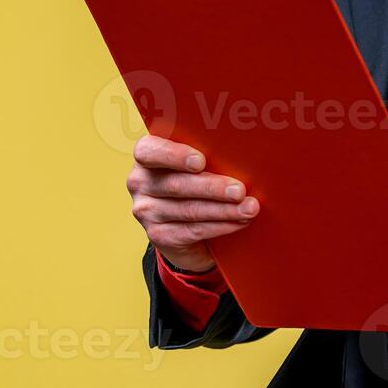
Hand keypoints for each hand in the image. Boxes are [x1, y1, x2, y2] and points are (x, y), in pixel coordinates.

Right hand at [127, 134, 259, 272]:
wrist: (180, 225)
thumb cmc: (192, 180)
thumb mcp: (192, 164)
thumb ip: (204, 154)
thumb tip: (239, 153)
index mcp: (145, 155)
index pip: (149, 151)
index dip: (174, 155)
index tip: (201, 161)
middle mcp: (139, 182)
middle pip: (176, 184)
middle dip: (212, 188)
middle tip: (239, 190)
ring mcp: (146, 211)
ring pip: (189, 210)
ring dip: (224, 210)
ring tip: (249, 208)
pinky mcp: (158, 235)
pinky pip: (193, 230)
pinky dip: (220, 226)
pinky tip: (239, 222)